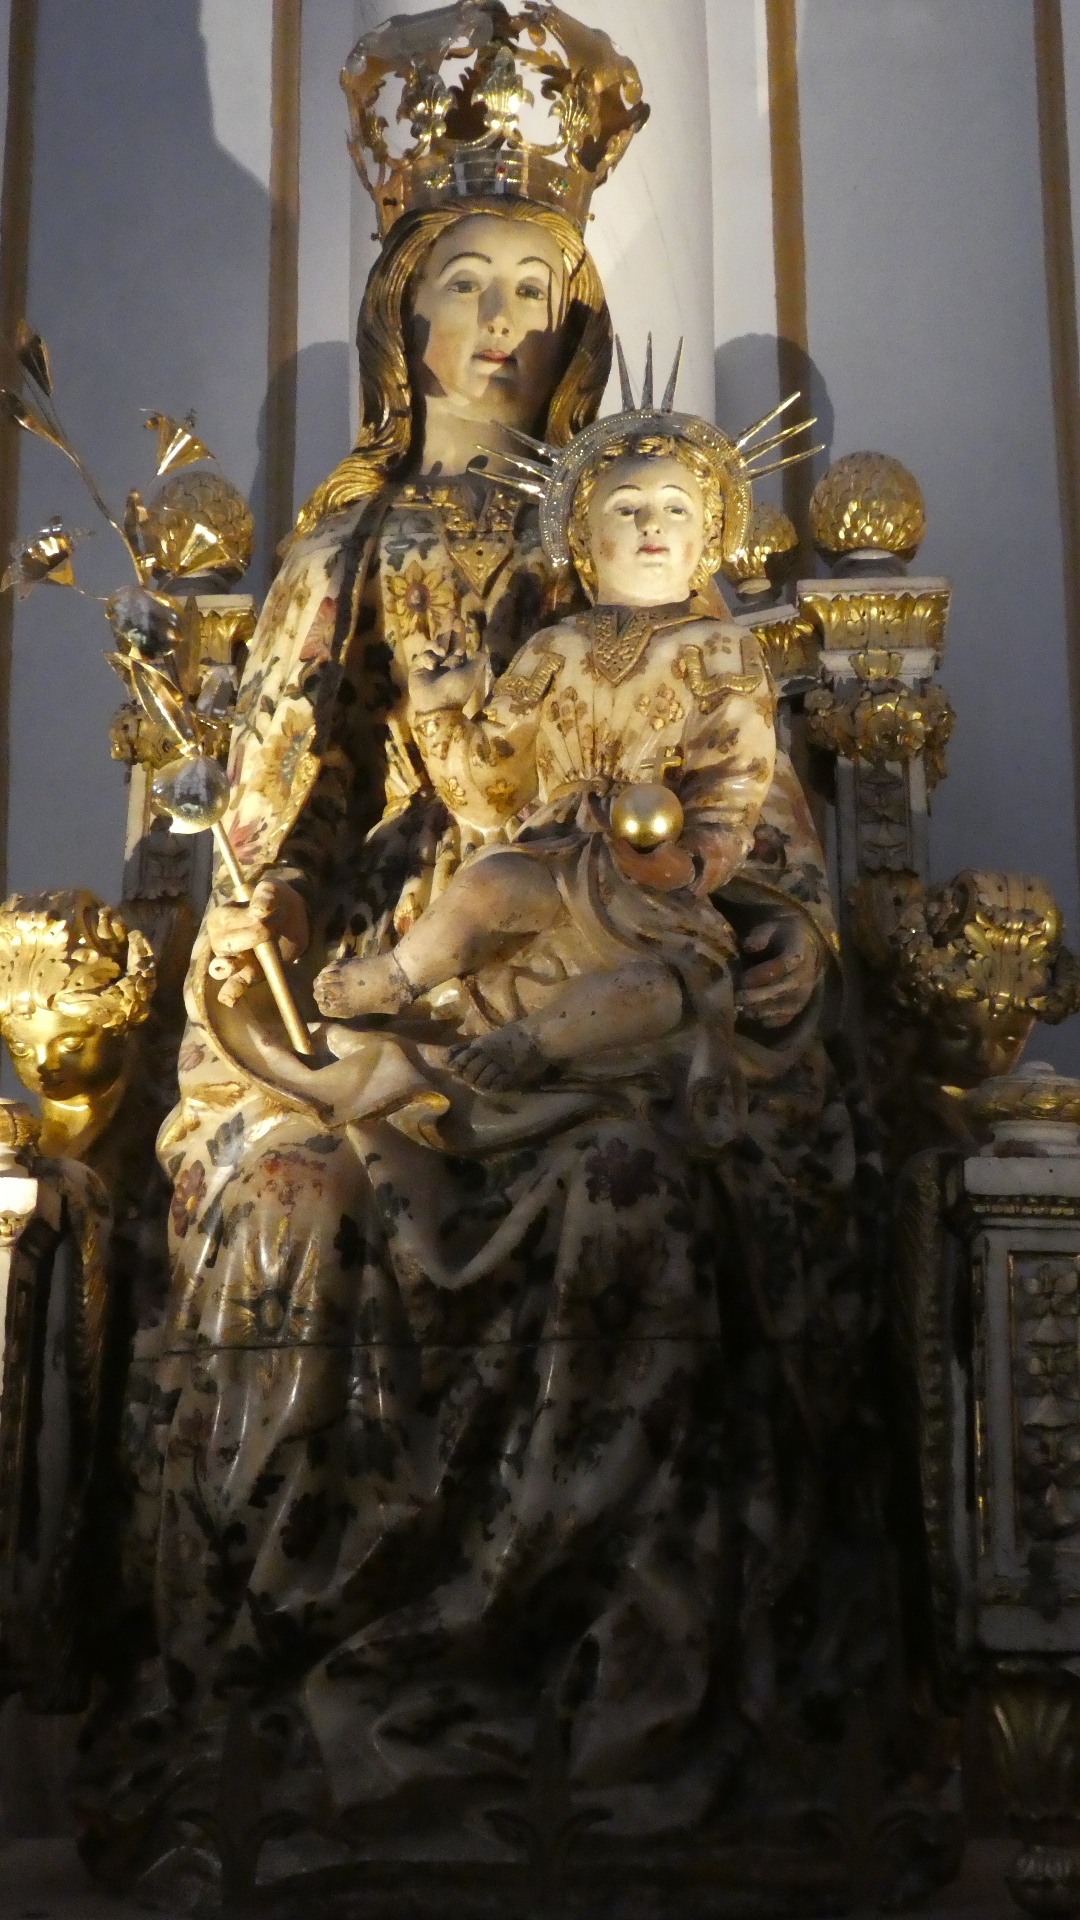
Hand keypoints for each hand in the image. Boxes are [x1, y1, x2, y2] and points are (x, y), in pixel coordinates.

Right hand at [206, 881, 308, 1007]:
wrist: (293, 919)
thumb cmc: (276, 902)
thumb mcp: (274, 891)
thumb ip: (267, 895)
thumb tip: (261, 908)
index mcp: (224, 916)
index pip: (225, 919)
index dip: (243, 919)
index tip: (264, 914)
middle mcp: (222, 939)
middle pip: (225, 942)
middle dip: (248, 938)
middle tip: (269, 930)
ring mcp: (233, 960)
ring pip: (225, 966)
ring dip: (230, 967)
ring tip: (234, 965)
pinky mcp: (247, 975)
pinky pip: (235, 985)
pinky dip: (231, 991)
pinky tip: (230, 999)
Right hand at [408, 618, 485, 713]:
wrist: (438, 705)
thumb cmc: (456, 690)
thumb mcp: (471, 675)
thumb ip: (477, 662)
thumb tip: (485, 652)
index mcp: (457, 663)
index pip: (457, 643)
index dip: (458, 632)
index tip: (459, 618)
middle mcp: (443, 662)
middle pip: (445, 639)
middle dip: (447, 626)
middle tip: (451, 612)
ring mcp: (429, 664)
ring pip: (432, 645)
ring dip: (437, 643)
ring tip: (441, 650)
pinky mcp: (417, 667)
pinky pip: (422, 656)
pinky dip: (428, 658)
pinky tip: (432, 665)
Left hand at [737, 915, 820, 1027]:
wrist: (800, 948)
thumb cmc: (778, 937)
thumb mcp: (769, 929)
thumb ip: (759, 936)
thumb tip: (748, 946)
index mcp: (799, 953)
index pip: (783, 965)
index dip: (763, 974)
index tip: (743, 979)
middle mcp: (805, 976)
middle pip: (782, 990)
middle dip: (757, 996)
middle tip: (736, 998)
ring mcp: (803, 995)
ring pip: (782, 1008)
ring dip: (759, 1010)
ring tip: (739, 1008)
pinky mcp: (797, 1008)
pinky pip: (783, 1019)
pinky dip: (766, 1020)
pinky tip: (749, 1015)